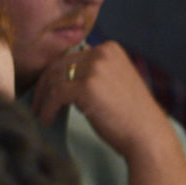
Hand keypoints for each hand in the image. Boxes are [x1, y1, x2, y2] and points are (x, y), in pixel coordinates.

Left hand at [30, 41, 168, 156]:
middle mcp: (102, 52)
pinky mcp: (86, 87)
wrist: (148, 136)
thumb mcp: (116, 83)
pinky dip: (47, 109)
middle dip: (44, 86)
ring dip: (43, 99)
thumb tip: (64, 73)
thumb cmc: (132, 116)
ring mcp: (95, 68)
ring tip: (41, 115)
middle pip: (58, 65)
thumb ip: (96, 72)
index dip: (55, 75)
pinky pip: (55, 95)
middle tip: (37, 105)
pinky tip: (47, 121)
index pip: (71, 57)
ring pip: (53, 79)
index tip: (47, 92)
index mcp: (110, 49)